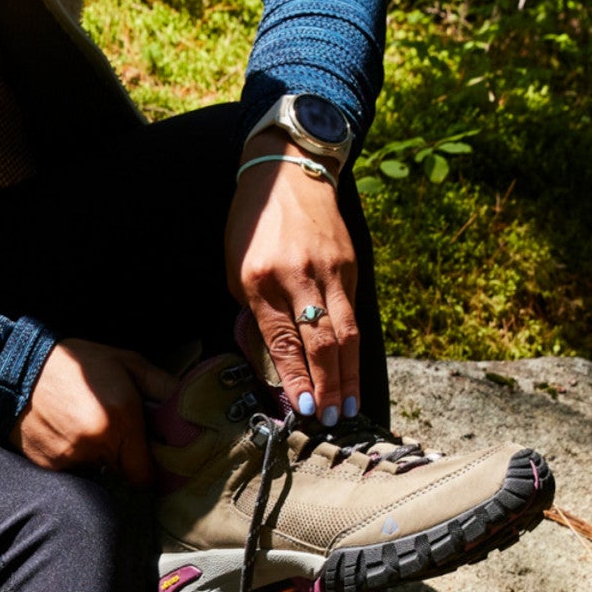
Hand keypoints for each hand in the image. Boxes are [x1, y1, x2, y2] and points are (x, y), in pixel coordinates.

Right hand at [17, 339, 176, 483]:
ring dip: (98, 457)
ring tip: (85, 426)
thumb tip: (188, 403)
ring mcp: (71, 456)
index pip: (145, 474)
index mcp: (121, 418)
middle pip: (123, 474)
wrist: (17, 368)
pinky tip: (65, 432)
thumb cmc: (77, 363)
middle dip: (124, 458)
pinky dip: (73, 456)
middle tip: (115, 434)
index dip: (148, 470)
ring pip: (98, 472)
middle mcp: (98, 442)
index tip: (147, 457)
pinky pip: (73, 469)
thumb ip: (162, 385)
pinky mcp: (49, 464)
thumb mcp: (125, 362)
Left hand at [227, 149, 360, 422]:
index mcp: (261, 280)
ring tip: (349, 407)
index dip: (297, 378)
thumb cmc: (253, 225)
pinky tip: (354, 371)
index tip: (305, 409)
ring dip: (349, 375)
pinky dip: (354, 348)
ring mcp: (330, 270)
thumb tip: (275, 358)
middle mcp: (299, 276)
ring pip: (346, 332)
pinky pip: (354, 313)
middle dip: (328, 386)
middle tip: (332, 419)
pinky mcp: (351, 265)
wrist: (287, 172)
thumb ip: (255, 313)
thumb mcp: (236, 268)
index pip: (284, 340)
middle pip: (321, 342)